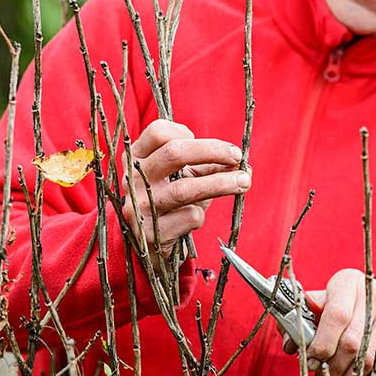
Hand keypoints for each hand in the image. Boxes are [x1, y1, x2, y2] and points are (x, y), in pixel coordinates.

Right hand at [121, 120, 249, 258]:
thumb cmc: (170, 201)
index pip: (158, 132)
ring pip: (184, 188)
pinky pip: (188, 217)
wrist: (149, 243)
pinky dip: (201, 215)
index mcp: (136, 157)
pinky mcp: (150, 232)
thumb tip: (243, 163)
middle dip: (213, 151)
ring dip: (220, 183)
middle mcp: (131, 179)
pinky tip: (199, 218)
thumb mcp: (184, 177)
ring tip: (244, 181)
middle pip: (173, 153)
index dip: (188, 132)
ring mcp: (138, 205)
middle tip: (238, 156)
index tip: (210, 144)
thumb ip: (209, 165)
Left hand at [281, 268, 375, 375]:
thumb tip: (290, 343)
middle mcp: (375, 293)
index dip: (321, 344)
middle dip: (332, 366)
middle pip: (351, 342)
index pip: (335, 316)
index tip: (311, 360)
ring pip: (368, 359)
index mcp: (347, 282)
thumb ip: (304, 322)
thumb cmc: (347, 308)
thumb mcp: (325, 306)